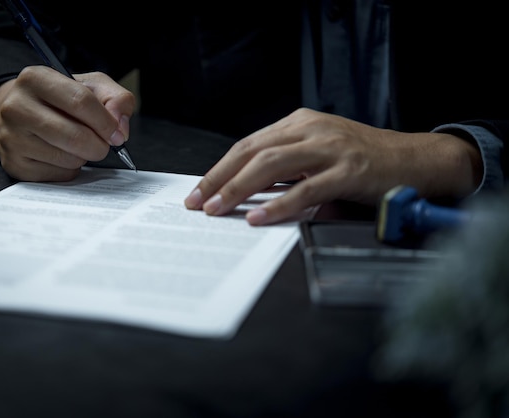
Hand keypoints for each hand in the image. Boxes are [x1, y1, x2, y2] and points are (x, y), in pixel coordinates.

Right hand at [0, 66, 135, 180]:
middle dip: (99, 145)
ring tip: (76, 144)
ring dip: (84, 156)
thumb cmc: (60, 99)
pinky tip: (61, 154)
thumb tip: (120, 128)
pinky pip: (59, 175)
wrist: (21, 113)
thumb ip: (116, 99)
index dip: (106, 121)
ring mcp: (11, 137)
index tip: (116, 133)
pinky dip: (69, 168)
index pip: (80, 101)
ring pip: (68, 159)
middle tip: (103, 144)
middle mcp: (16, 106)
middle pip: (75, 136)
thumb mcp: (91, 86)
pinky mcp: (15, 164)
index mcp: (36, 78)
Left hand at [184, 108, 482, 224]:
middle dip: (219, 178)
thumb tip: (247, 192)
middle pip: (252, 152)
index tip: (199, 190)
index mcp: (301, 123)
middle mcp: (312, 129)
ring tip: (217, 209)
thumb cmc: (366, 160)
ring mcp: (330, 147)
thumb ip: (287, 167)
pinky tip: (258, 217)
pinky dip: (278, 204)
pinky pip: (305, 189)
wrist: (417, 159)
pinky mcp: (348, 170)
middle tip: (197, 202)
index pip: (249, 145)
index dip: (220, 168)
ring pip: (271, 166)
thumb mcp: (320, 154)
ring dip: (238, 189)